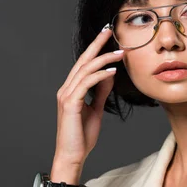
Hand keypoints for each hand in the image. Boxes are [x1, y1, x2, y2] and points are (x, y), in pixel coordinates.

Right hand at [53, 24, 123, 167]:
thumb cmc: (82, 136)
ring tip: (120, 54)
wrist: (72, 155)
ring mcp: (67, 95)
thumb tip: (109, 76)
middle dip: (97, 44)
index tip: (107, 36)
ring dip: (104, 59)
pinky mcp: (71, 104)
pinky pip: (86, 84)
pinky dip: (100, 76)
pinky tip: (112, 72)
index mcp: (71, 89)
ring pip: (85, 70)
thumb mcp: (96, 110)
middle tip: (110, 31)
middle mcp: (66, 89)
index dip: (95, 48)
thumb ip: (101, 93)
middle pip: (83, 60)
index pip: (84, 63)